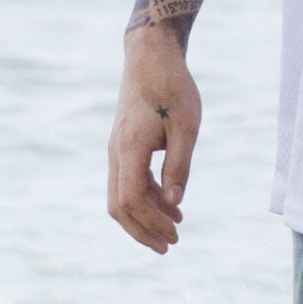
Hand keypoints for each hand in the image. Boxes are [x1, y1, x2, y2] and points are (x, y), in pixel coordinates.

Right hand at [108, 26, 202, 252]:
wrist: (150, 57)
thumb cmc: (173, 88)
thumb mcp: (186, 127)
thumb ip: (179, 166)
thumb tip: (174, 204)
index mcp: (130, 148)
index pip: (131, 200)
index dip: (150, 224)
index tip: (174, 238)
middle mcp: (116, 152)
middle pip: (119, 206)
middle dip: (143, 230)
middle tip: (170, 246)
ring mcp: (116, 149)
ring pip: (120, 196)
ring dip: (144, 217)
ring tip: (173, 230)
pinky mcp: (122, 145)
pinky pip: (126, 181)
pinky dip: (145, 198)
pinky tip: (169, 204)